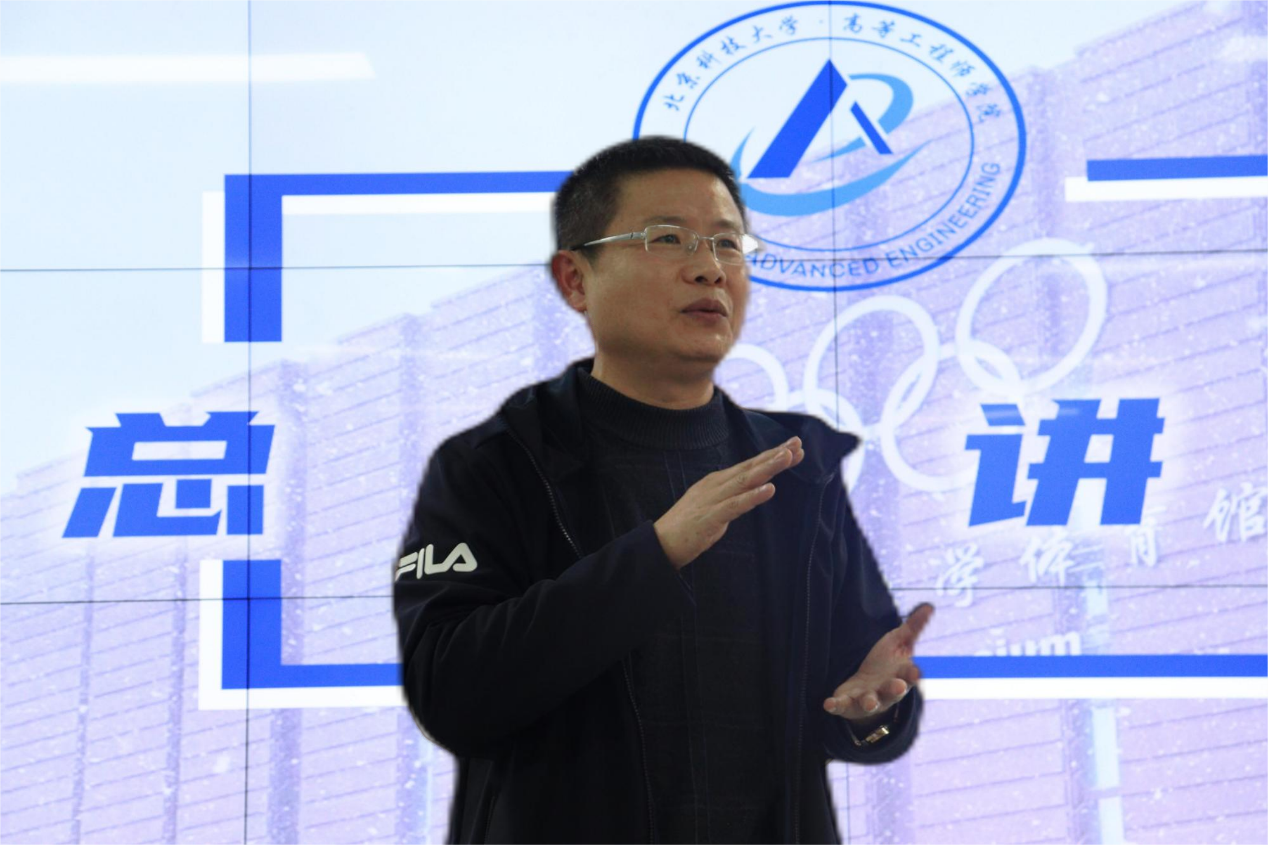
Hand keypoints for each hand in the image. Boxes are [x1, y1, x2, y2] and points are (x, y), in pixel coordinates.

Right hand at [653, 436, 803, 569]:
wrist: (659, 543)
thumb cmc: (687, 526)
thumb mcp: (714, 506)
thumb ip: (732, 497)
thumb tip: (752, 492)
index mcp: (718, 482)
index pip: (749, 466)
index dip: (771, 456)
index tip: (794, 448)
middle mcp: (716, 485)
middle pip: (750, 467)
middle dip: (775, 455)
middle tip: (798, 444)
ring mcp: (712, 499)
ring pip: (745, 480)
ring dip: (768, 468)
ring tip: (787, 457)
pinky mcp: (710, 517)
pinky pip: (735, 505)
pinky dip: (753, 496)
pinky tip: (769, 489)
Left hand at [823, 602, 934, 721]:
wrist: (867, 688)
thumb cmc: (887, 664)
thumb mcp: (900, 643)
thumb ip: (913, 627)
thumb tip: (929, 606)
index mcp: (901, 677)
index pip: (909, 676)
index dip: (912, 674)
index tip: (916, 671)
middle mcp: (887, 692)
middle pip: (893, 692)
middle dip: (895, 689)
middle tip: (898, 686)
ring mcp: (868, 700)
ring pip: (871, 703)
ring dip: (870, 702)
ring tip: (869, 702)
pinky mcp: (849, 704)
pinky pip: (842, 706)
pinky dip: (836, 706)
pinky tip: (828, 704)